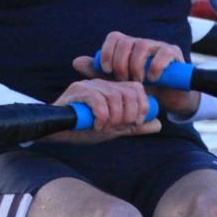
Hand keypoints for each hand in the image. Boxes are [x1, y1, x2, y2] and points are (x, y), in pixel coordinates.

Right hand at [46, 77, 160, 143]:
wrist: (57, 133)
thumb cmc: (84, 129)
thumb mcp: (114, 129)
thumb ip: (135, 126)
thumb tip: (158, 124)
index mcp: (112, 89)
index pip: (137, 88)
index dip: (141, 105)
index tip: (136, 121)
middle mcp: (102, 83)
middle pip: (128, 92)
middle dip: (129, 113)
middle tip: (119, 126)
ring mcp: (89, 85)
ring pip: (114, 97)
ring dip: (114, 117)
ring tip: (106, 127)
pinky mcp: (77, 91)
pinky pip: (98, 101)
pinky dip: (102, 116)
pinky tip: (97, 126)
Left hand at [75, 31, 198, 119]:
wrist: (167, 100)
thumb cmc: (141, 90)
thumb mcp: (117, 84)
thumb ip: (98, 73)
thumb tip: (76, 62)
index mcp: (128, 47)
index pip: (114, 37)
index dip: (107, 52)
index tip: (106, 70)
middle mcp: (142, 43)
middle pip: (126, 41)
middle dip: (121, 62)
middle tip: (123, 80)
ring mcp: (158, 46)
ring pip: (142, 45)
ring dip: (136, 65)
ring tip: (137, 82)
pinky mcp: (174, 53)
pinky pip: (163, 52)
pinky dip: (156, 66)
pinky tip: (152, 79)